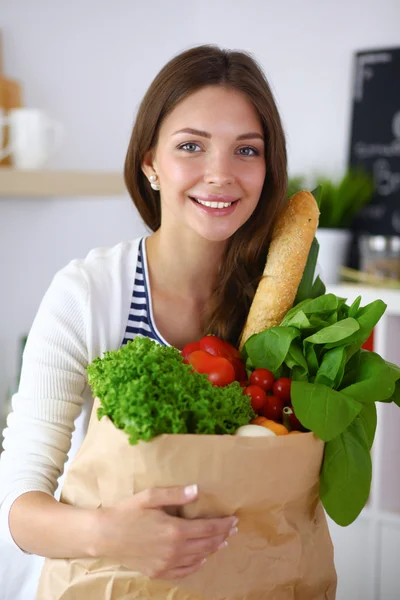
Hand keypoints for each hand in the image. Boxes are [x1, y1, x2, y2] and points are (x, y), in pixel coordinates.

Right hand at [94, 484, 237, 579]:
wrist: (105, 535)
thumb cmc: (127, 512)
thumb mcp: (151, 497)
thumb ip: (175, 494)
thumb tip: (197, 490)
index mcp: (175, 529)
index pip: (208, 528)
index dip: (223, 524)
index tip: (234, 519)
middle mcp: (174, 549)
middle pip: (207, 544)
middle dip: (222, 535)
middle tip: (233, 529)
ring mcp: (166, 563)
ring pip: (198, 558)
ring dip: (213, 550)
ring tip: (222, 542)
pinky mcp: (158, 572)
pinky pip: (184, 572)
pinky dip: (197, 565)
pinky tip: (201, 559)